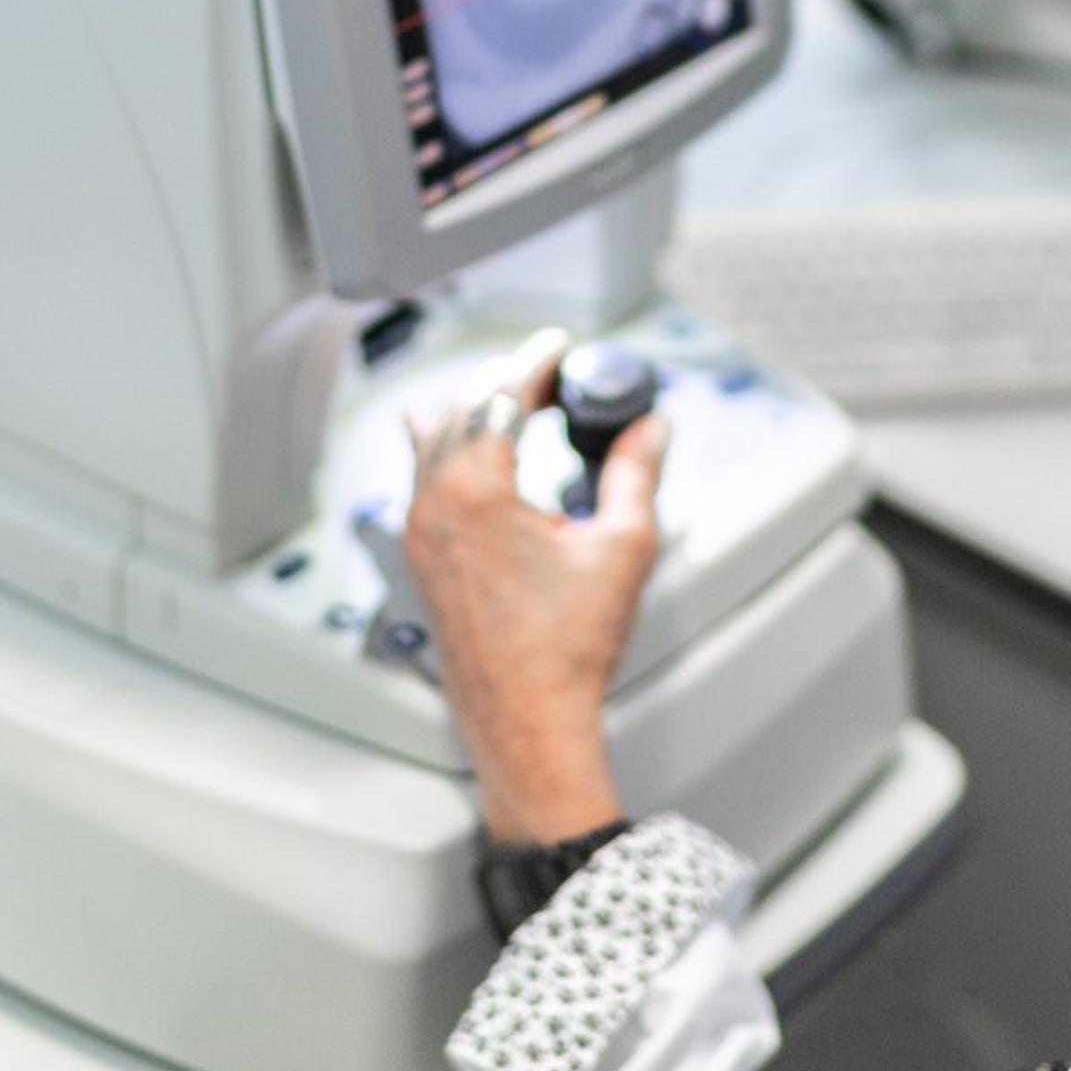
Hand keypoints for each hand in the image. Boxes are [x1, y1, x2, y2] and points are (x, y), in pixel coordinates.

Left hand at [402, 330, 669, 843]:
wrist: (526, 722)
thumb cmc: (564, 651)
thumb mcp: (621, 548)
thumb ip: (636, 474)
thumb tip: (651, 430)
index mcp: (476, 490)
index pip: (502, 395)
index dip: (536, 362)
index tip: (558, 348)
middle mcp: (434, 505)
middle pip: (462, 410)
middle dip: (506, 384)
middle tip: (549, 374)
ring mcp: (420, 535)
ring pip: (433, 442)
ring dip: (471, 412)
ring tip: (510, 400)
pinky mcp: (420, 561)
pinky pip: (421, 479)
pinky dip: (445, 449)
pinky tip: (452, 445)